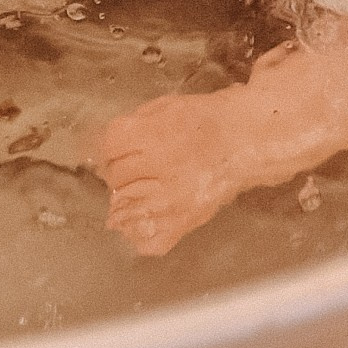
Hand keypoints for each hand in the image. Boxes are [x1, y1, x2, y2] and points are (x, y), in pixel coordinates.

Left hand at [99, 90, 245, 254]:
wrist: (247, 141)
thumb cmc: (205, 119)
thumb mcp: (163, 107)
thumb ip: (130, 127)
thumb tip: (100, 149)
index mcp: (150, 136)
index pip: (107, 149)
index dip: (109, 150)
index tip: (118, 151)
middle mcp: (158, 170)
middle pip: (114, 179)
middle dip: (120, 173)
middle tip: (137, 170)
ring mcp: (170, 201)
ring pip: (125, 210)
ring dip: (128, 201)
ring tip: (144, 190)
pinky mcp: (184, 222)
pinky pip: (147, 240)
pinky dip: (142, 232)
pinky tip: (149, 216)